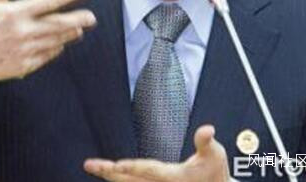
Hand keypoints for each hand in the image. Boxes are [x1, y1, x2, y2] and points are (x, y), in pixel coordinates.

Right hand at [0, 0, 95, 85]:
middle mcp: (23, 32)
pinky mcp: (25, 66)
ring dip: (69, 34)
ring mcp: (25, 51)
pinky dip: (56, 48)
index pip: (49, 0)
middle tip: (92, 17)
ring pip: (56, 41)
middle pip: (58, 24)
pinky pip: (47, 56)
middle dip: (78, 20)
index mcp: (16, 13)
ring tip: (80, 29)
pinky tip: (60, 43)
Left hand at [84, 125, 229, 181]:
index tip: (116, 164)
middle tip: (91, 165)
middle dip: (109, 172)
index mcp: (172, 176)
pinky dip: (120, 180)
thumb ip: (206, 142)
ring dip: (111, 176)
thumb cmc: (214, 174)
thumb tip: (207, 129)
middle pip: (129, 180)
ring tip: (95, 167)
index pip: (148, 171)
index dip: (132, 167)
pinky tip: (109, 175)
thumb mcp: (214, 155)